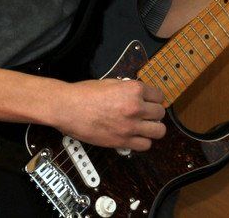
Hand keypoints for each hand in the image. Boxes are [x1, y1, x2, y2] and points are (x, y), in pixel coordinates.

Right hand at [51, 78, 166, 150]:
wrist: (68, 108)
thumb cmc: (84, 93)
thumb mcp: (110, 82)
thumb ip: (127, 89)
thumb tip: (138, 94)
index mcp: (133, 90)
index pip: (159, 96)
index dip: (154, 99)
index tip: (150, 101)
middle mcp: (136, 108)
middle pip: (160, 113)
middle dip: (154, 113)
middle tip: (146, 114)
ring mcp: (131, 126)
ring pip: (159, 131)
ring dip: (153, 128)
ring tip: (145, 126)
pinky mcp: (123, 141)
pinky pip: (145, 145)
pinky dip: (143, 141)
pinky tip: (136, 137)